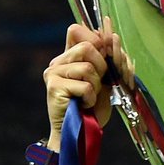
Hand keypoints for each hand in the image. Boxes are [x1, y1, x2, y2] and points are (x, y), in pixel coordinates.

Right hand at [44, 18, 133, 145]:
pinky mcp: (54, 86)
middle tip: (99, 84)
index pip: (76, 30)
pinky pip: (85, 85)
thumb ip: (105, 59)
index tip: (106, 52)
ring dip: (96, 86)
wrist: (80, 134)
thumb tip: (110, 35)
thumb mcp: (104, 80)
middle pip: (87, 47)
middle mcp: (58, 62)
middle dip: (102, 67)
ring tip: (89, 97)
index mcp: (69, 58)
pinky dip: (91, 97)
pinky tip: (84, 104)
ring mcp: (53, 73)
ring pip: (88, 68)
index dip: (96, 37)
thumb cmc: (92, 109)